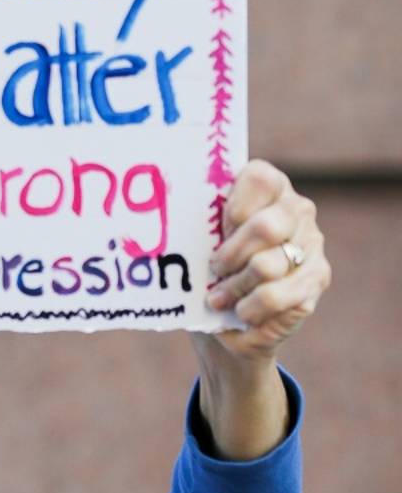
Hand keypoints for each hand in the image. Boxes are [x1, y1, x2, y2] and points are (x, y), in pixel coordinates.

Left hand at [198, 159, 331, 362]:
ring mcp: (312, 243)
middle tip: (214, 269)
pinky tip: (239, 313)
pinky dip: (250, 309)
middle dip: (230, 255)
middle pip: (265, 227)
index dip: (234, 208)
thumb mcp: (201, 239)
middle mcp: (297, 210)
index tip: (217, 230)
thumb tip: (174, 219)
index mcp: (268, 187)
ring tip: (217, 299)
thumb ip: (202, 223)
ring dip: (234, 288)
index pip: (259, 178)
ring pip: (267, 266)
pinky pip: (277, 297)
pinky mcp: (318, 278)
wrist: (229, 313)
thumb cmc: (209, 263)